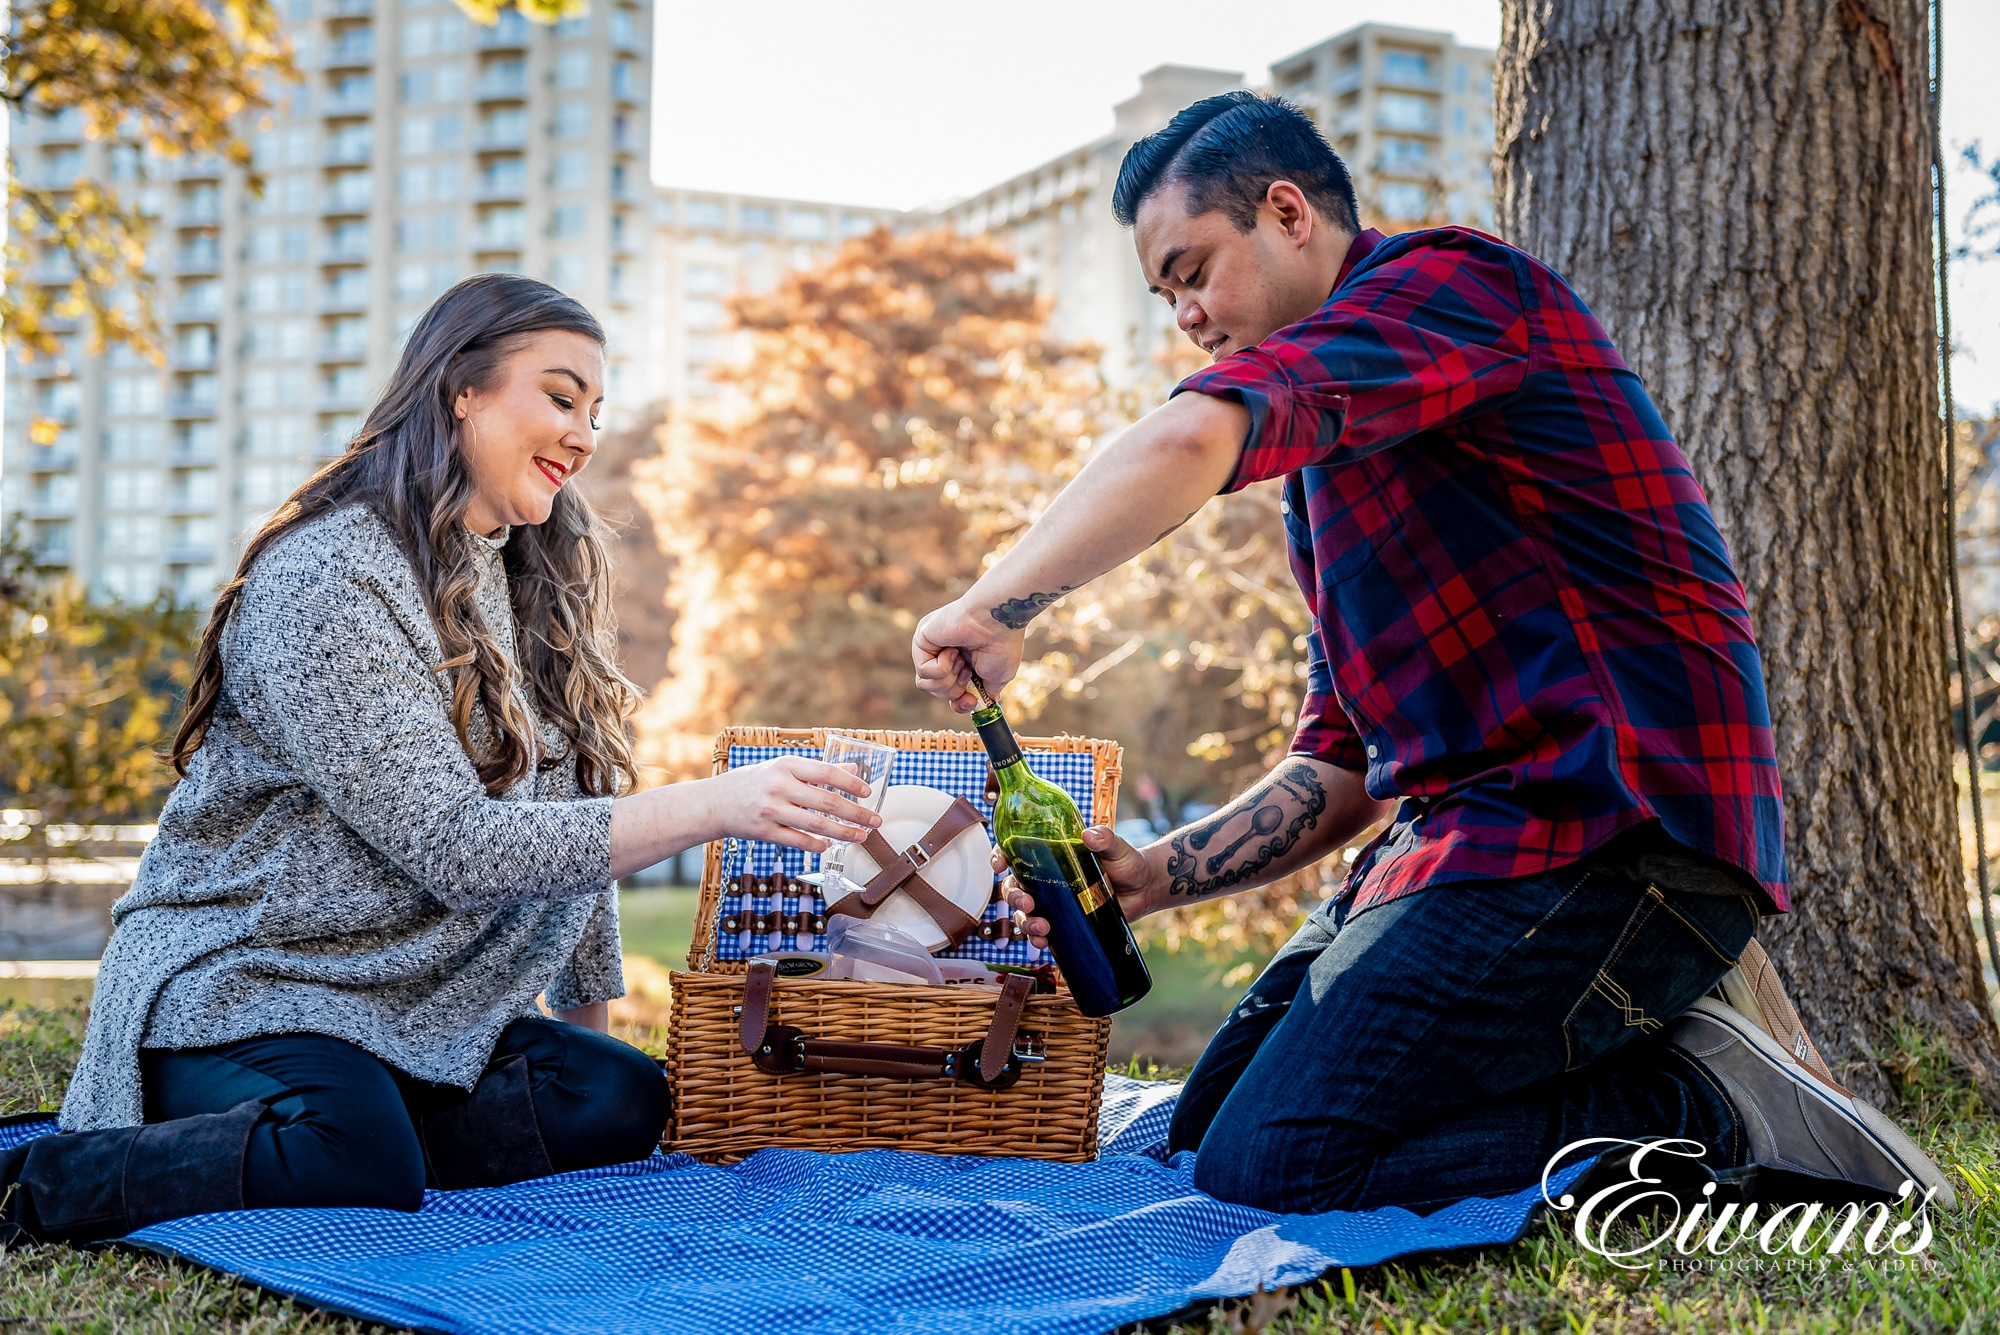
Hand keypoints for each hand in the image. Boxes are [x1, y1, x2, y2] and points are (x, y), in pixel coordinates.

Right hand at [697, 756, 881, 852]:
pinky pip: (797, 840)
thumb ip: (817, 770)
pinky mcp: (764, 831)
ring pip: (815, 824)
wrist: (715, 802)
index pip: (826, 772)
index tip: (868, 793)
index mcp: (786, 764)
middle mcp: (779, 786)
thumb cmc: (755, 782)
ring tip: (860, 837)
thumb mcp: (783, 768)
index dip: (851, 783)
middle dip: (856, 814)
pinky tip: (828, 846)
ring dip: (842, 833)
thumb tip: (854, 771)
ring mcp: (771, 810)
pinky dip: (816, 845)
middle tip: (875, 821)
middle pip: (826, 801)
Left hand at [912, 597, 1024, 712]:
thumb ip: (985, 692)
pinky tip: (953, 650)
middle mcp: (943, 653)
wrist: (997, 621)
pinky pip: (924, 671)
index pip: (948, 691)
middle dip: (955, 689)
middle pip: (936, 691)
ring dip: (948, 679)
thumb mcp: (997, 677)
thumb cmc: (1001, 644)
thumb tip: (978, 703)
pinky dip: (943, 666)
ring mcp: (931, 646)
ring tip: (962, 661)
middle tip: (969, 672)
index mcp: (961, 660)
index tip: (971, 701)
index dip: (959, 702)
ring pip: (926, 685)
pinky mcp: (921, 639)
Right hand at [997, 825, 1161, 950]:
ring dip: (1025, 923)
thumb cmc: (1127, 862)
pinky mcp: (1064, 923)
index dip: (999, 857)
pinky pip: (1041, 934)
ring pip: (1023, 914)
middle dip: (1013, 897)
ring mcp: (1053, 903)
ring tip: (1043, 929)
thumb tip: (1089, 836)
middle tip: (1028, 903)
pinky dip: (1037, 940)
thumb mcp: (1116, 848)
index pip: (1014, 853)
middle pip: (1013, 887)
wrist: (1144, 889)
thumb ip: (1105, 839)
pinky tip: (1044, 944)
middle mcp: (1045, 879)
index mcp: (1049, 855)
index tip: (999, 864)